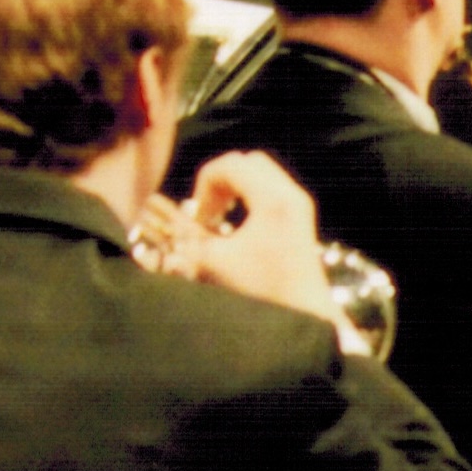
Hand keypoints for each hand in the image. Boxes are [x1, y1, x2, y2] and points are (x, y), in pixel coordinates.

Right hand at [149, 150, 335, 325]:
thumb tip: (166, 224)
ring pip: (260, 171)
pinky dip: (249, 193)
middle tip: (207, 211)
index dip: (204, 183)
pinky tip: (237, 221)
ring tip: (218, 216)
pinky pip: (271, 185)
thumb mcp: (216, 262)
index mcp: (272, 199)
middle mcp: (290, 193)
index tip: (198, 215)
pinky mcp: (301, 212)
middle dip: (219, 180)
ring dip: (233, 186)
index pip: (230, 164)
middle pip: (247, 162)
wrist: (305, 309)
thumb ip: (188, 239)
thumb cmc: (262, 288)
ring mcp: (299, 201)